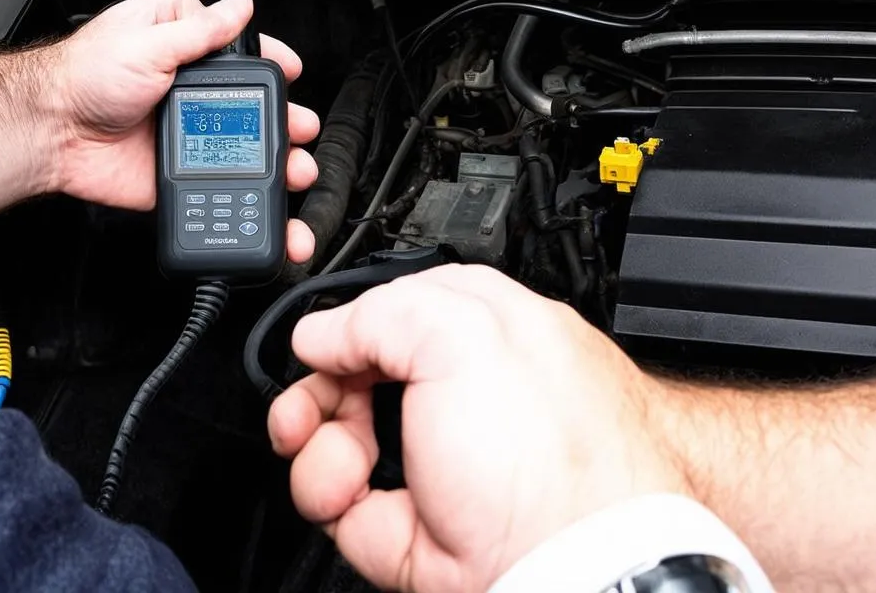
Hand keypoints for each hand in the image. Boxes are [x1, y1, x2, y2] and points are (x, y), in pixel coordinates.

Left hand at [50, 0, 318, 261]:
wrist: (47, 133)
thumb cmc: (81, 77)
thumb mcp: (146, 40)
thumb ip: (200, 28)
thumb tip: (240, 4)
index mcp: (182, 48)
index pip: (238, 49)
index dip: (269, 60)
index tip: (290, 69)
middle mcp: (187, 89)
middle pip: (250, 103)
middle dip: (284, 118)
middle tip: (302, 127)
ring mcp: (186, 131)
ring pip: (242, 145)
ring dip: (275, 158)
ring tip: (297, 167)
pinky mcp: (178, 169)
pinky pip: (218, 181)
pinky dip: (244, 192)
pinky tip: (264, 196)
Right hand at [268, 265, 692, 592]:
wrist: (564, 569)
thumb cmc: (546, 450)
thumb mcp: (463, 335)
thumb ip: (385, 312)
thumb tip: (322, 332)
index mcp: (486, 334)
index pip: (400, 308)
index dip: (356, 322)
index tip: (328, 343)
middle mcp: (458, 394)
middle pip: (359, 369)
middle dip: (321, 382)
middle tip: (310, 400)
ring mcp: (432, 459)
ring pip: (336, 430)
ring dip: (317, 437)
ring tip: (343, 455)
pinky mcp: (407, 522)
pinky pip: (335, 494)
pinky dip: (326, 489)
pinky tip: (347, 490)